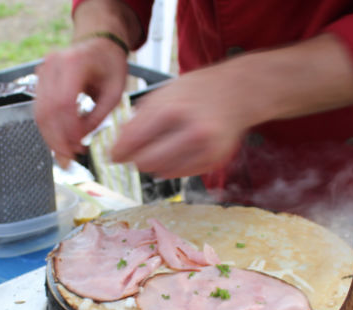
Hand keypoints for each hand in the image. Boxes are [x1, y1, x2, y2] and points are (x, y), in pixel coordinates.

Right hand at [35, 38, 127, 166]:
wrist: (99, 44)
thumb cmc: (109, 64)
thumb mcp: (115, 92)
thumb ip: (97, 117)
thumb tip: (79, 140)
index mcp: (74, 62)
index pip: (64, 103)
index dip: (69, 129)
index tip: (78, 147)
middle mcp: (53, 64)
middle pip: (47, 110)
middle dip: (57, 139)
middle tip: (69, 158)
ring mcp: (43, 71)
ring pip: (39, 113)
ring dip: (51, 137)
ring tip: (65, 154)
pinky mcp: (40, 81)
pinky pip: (39, 110)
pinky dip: (48, 129)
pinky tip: (60, 142)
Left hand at [110, 61, 251, 178]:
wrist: (238, 92)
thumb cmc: (196, 91)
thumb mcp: (163, 94)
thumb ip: (138, 119)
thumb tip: (117, 149)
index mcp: (172, 110)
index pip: (132, 142)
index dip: (118, 152)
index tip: (114, 155)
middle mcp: (190, 132)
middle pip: (144, 162)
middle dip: (136, 159)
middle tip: (136, 153)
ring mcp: (205, 149)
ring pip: (161, 172)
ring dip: (154, 164)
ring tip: (160, 147)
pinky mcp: (214, 161)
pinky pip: (179, 174)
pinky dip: (172, 167)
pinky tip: (177, 151)